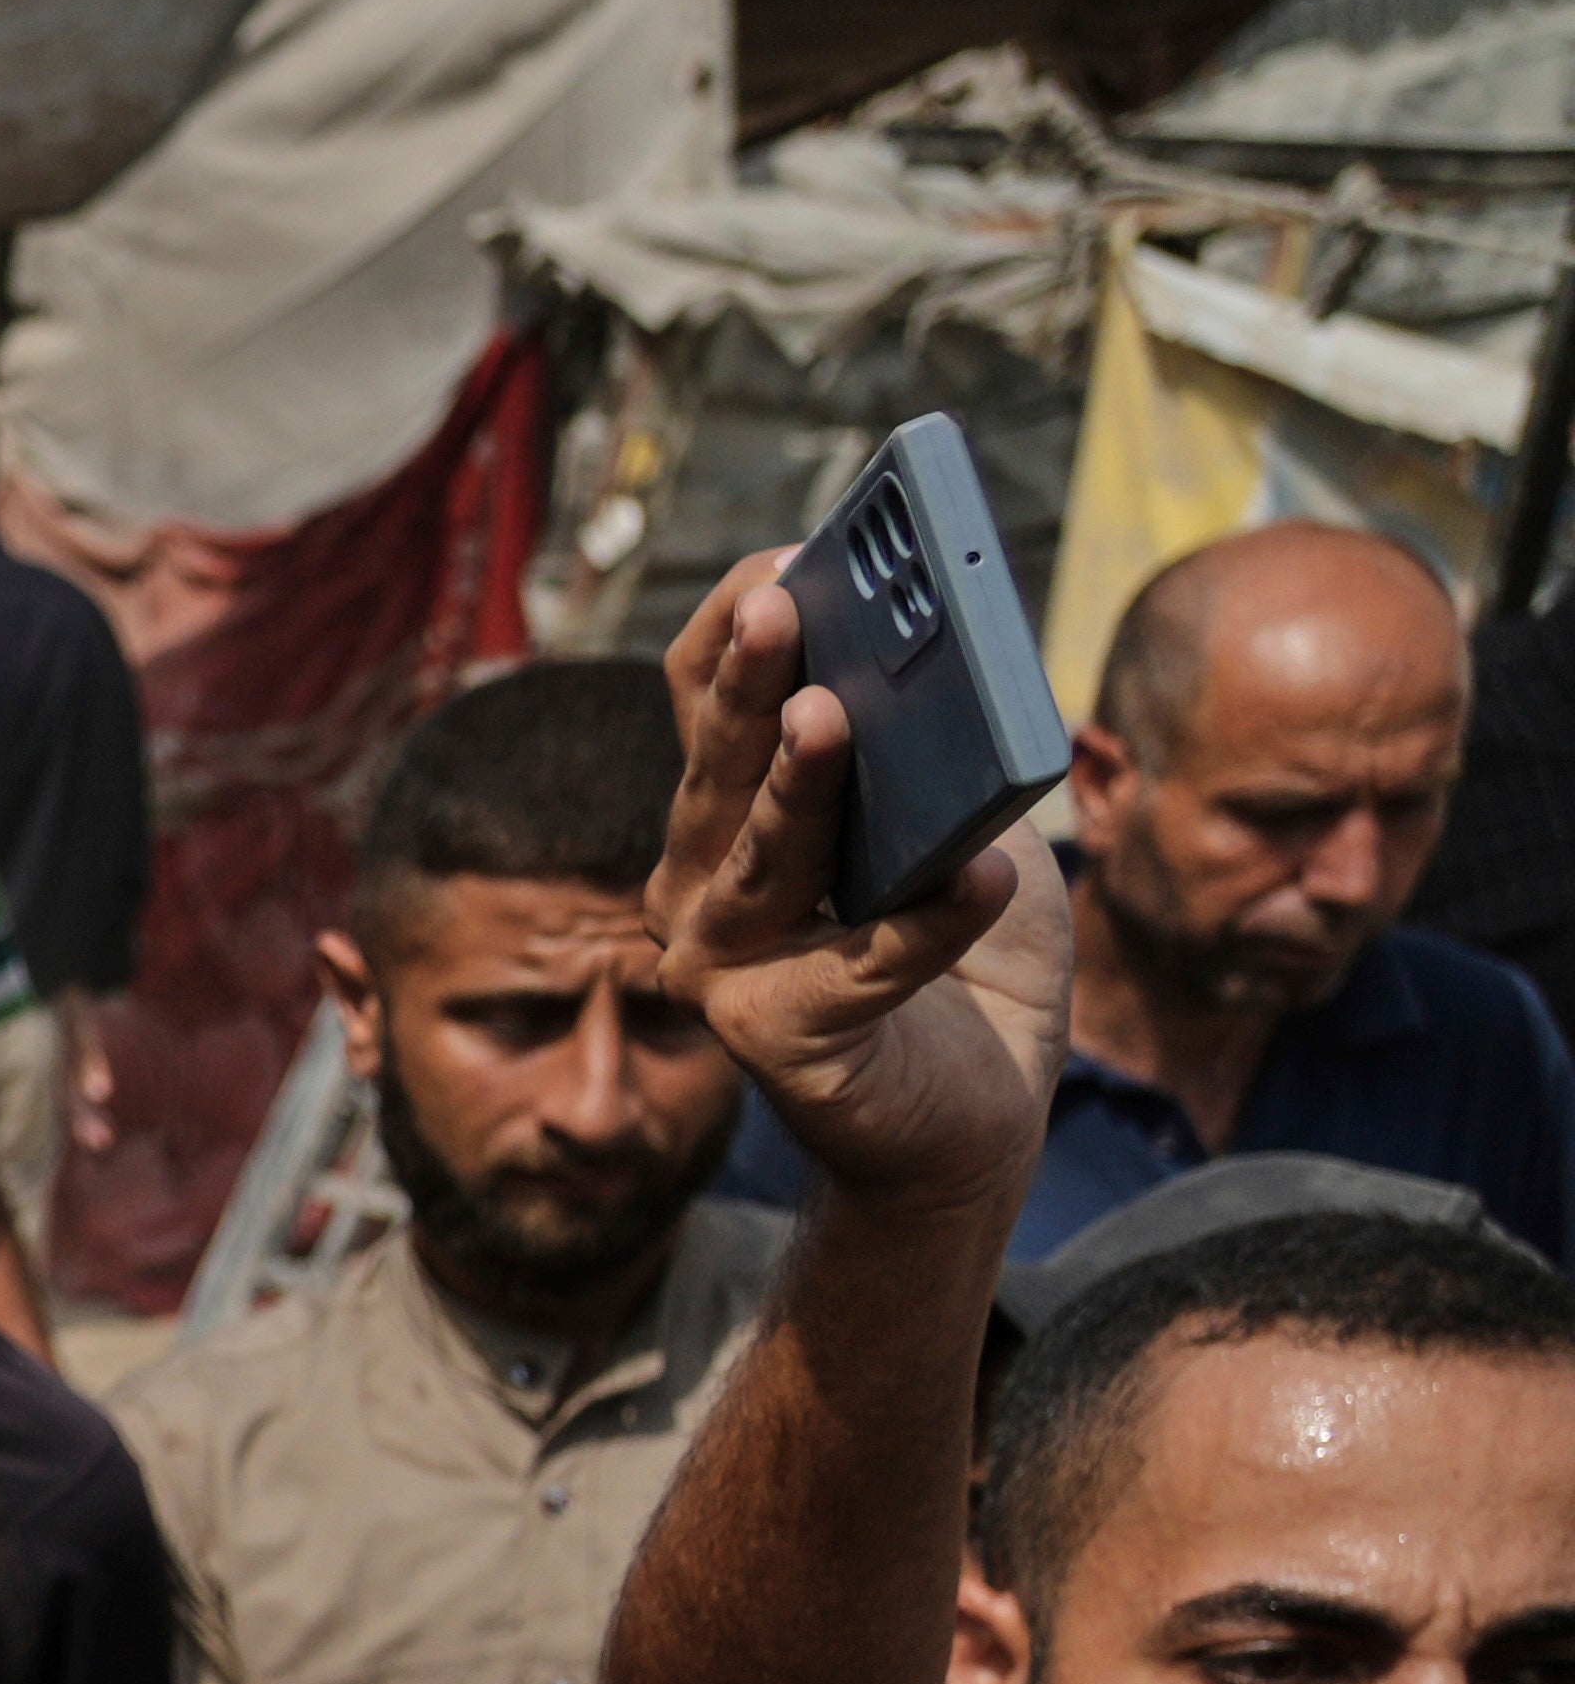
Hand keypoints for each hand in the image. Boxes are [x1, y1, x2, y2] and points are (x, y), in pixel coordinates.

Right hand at [647, 534, 1077, 1222]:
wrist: (969, 1122)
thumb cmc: (964, 963)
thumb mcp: (968, 826)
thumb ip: (948, 760)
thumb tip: (962, 677)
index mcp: (732, 818)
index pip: (700, 701)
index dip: (734, 629)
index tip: (790, 561)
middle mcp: (701, 888)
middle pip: (717, 767)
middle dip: (749, 682)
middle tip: (782, 604)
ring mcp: (728, 969)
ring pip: (761, 860)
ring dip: (798, 788)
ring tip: (835, 718)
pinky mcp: (784, 1043)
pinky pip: (863, 968)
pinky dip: (929, 925)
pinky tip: (982, 878)